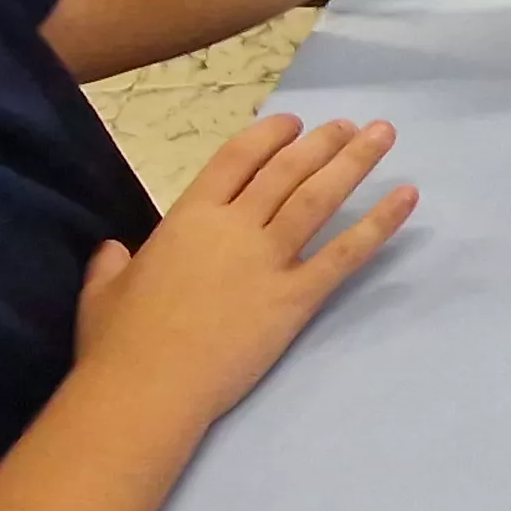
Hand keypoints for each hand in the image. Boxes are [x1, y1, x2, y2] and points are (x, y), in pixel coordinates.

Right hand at [72, 115, 414, 426]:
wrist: (148, 387)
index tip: (294, 124)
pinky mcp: (295, 297)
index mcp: (188, 218)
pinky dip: (379, 224)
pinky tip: (407, 198)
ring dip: (354, 162)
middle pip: (286, 171)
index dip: (269, 136)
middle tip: (352, 126)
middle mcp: (233, 227)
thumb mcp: (102, 292)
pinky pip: (345, 254)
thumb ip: (112, 264)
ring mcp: (267, 260)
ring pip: (318, 198)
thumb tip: (112, 249)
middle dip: (322, 143)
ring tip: (383, 137)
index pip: (236, 158)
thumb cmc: (119, 343)